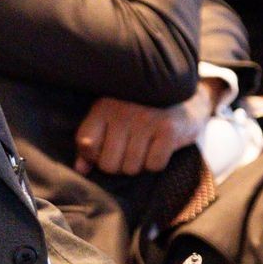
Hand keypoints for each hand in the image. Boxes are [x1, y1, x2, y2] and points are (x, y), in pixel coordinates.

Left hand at [74, 84, 215, 175]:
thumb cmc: (140, 110)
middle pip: (109, 164)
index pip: (85, 144)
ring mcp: (146, 119)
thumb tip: (80, 169)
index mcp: (104, 106)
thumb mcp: (111, 118)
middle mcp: (123, 111)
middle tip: (131, 149)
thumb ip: (92, 142)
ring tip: (146, 145)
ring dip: (140, 163)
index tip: (107, 148)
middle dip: (120, 164)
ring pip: (132, 168)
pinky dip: (157, 162)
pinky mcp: (168, 129)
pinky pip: (154, 165)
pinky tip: (160, 145)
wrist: (182, 93)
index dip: (94, 155)